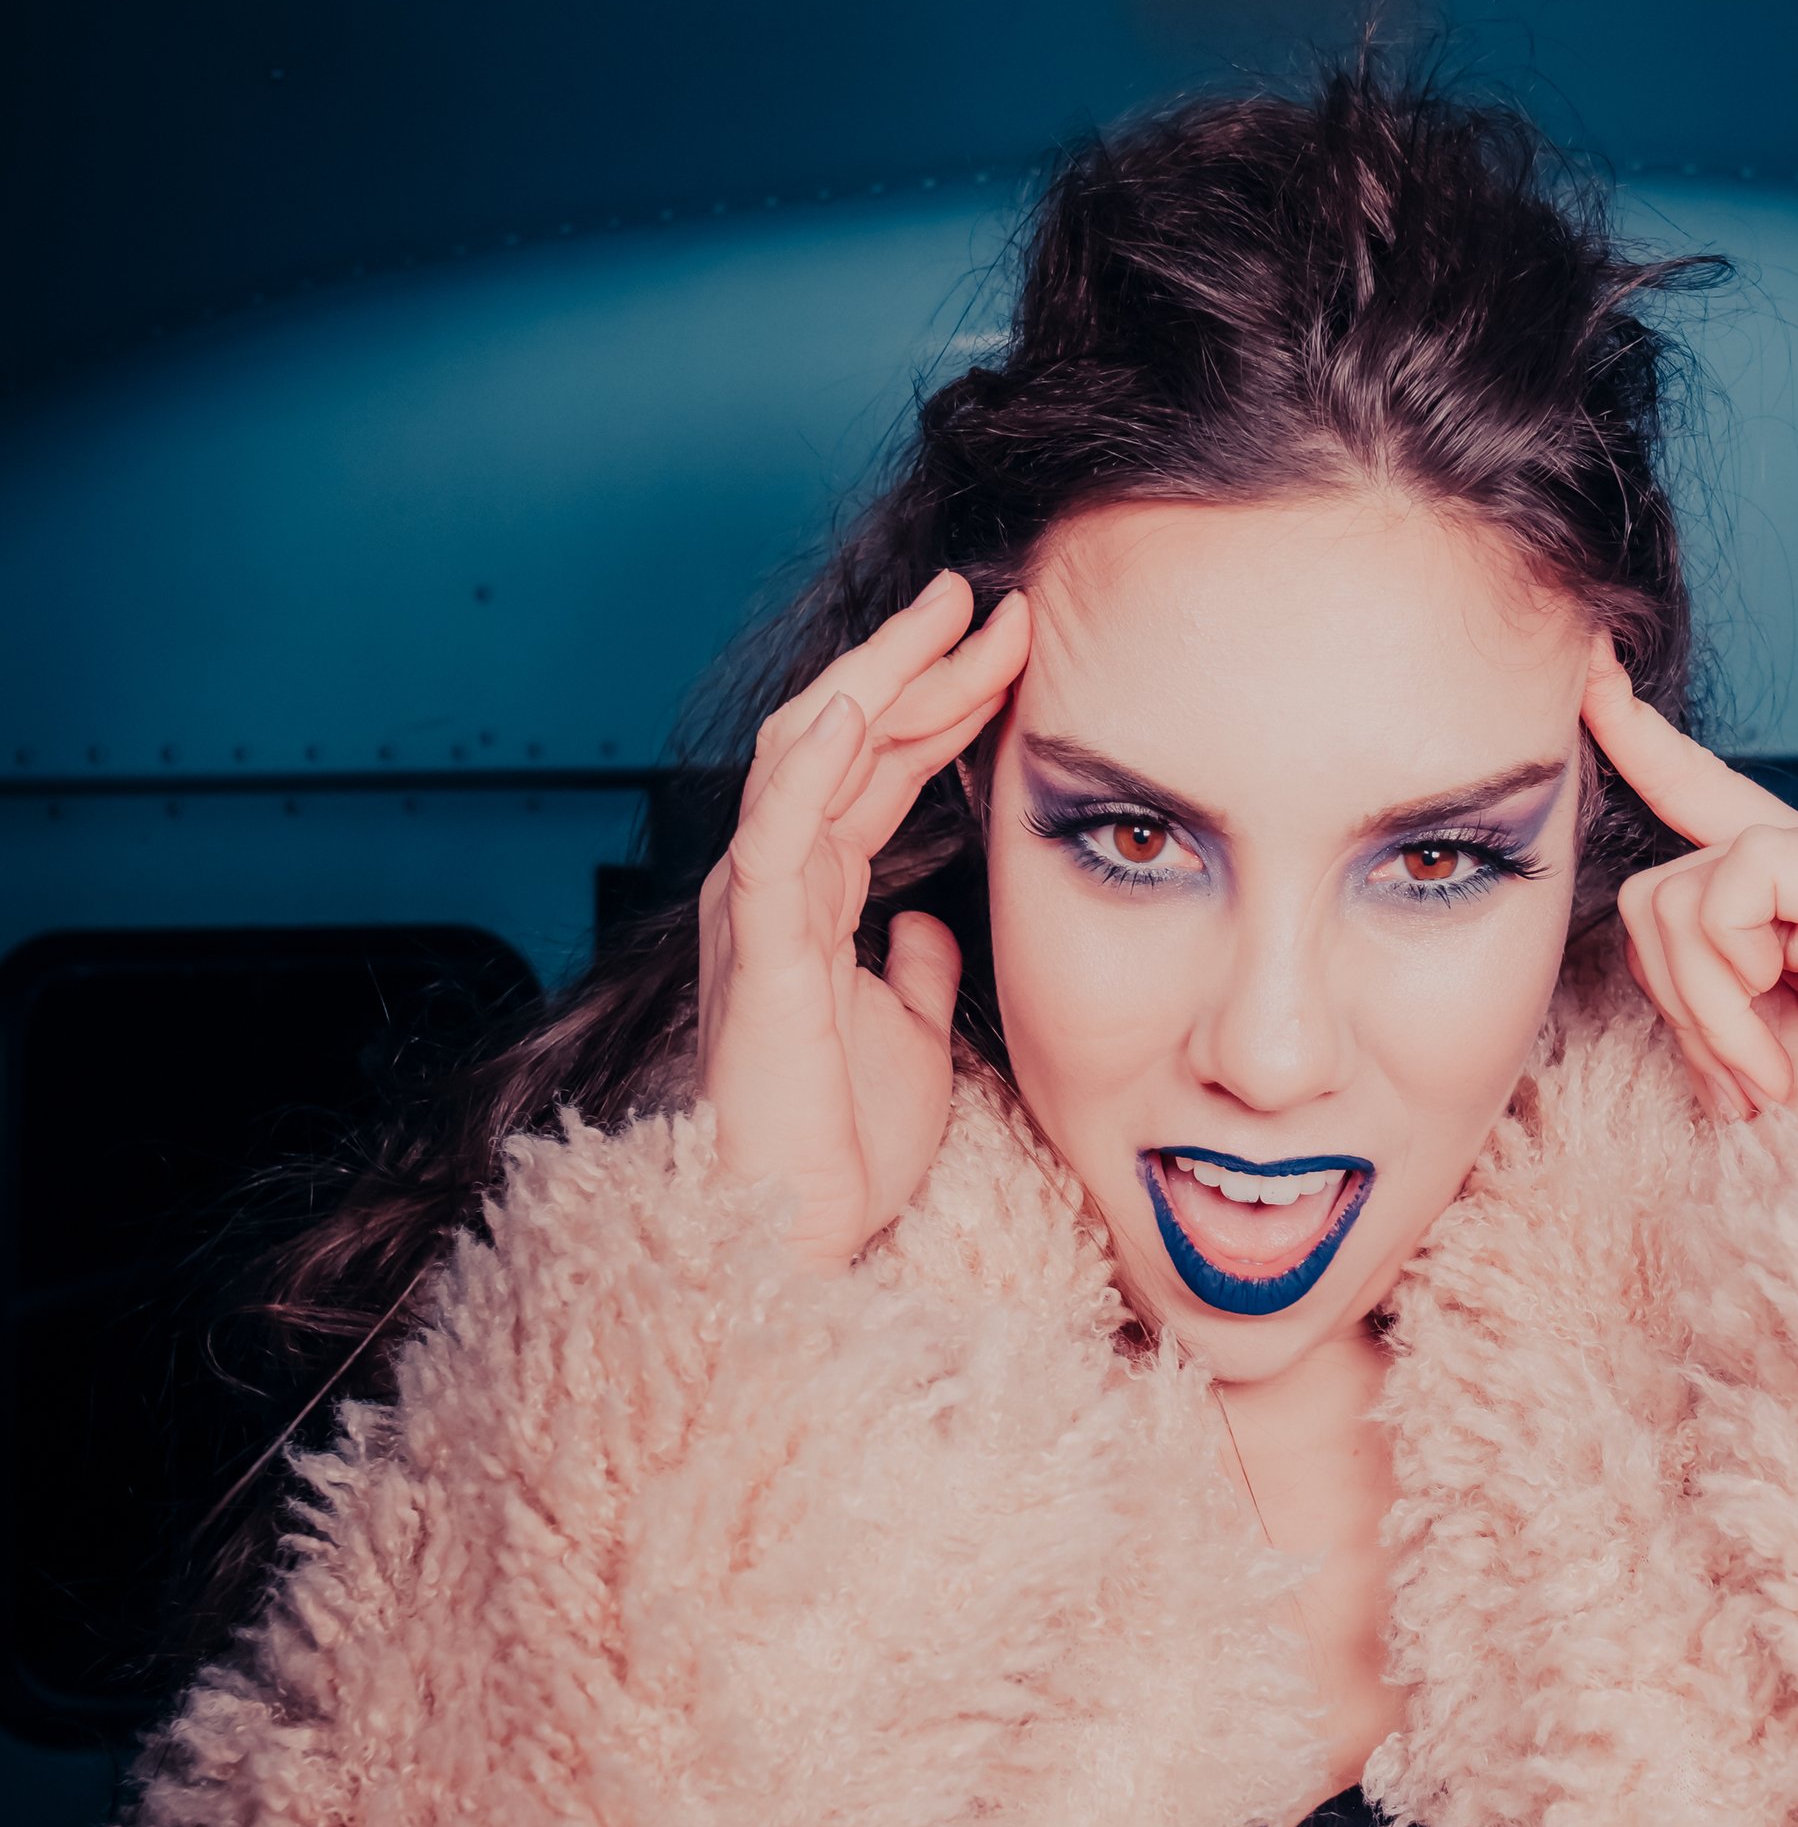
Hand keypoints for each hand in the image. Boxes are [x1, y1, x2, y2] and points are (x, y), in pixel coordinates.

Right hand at [697, 573, 1030, 1264]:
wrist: (800, 1228)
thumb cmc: (840, 1143)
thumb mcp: (908, 1033)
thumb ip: (914, 968)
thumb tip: (932, 927)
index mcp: (814, 896)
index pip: (876, 767)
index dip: (936, 700)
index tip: (1006, 642)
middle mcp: (779, 881)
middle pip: (845, 736)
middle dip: (915, 660)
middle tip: (987, 598)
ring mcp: (762, 905)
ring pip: (812, 752)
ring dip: (881, 676)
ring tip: (945, 616)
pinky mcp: (762, 943)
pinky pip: (780, 825)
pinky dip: (817, 757)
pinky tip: (864, 699)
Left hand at [1581, 635, 1797, 1142]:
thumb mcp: (1731, 1037)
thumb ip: (1691, 958)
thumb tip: (1638, 899)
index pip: (1701, 792)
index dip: (1640, 735)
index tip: (1589, 671)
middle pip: (1658, 881)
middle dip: (1673, 999)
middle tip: (1742, 1079)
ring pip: (1684, 888)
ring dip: (1704, 1012)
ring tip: (1767, 1077)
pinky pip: (1738, 886)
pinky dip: (1731, 988)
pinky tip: (1781, 1054)